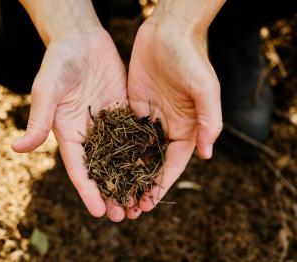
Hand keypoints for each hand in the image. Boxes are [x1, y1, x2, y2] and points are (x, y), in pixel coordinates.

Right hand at [12, 28, 128, 221]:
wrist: (80, 40)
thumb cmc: (59, 63)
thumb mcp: (46, 91)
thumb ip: (38, 120)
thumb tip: (16, 148)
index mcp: (68, 134)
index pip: (78, 169)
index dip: (88, 191)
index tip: (98, 212)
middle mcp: (89, 135)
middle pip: (101, 170)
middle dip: (111, 193)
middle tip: (123, 215)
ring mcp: (108, 125)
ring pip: (120, 159)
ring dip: (129, 181)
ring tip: (141, 202)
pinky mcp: (124, 113)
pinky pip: (135, 137)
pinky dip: (143, 155)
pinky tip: (155, 170)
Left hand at [126, 17, 222, 217]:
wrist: (167, 30)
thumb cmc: (190, 56)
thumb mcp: (204, 87)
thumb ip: (208, 119)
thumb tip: (209, 154)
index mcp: (187, 127)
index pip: (173, 164)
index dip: (161, 185)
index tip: (148, 204)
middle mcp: (167, 127)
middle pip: (153, 164)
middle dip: (141, 187)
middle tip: (128, 210)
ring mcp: (149, 118)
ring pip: (136, 153)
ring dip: (126, 174)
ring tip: (114, 195)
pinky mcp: (132, 107)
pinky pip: (123, 133)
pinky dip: (115, 151)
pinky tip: (103, 166)